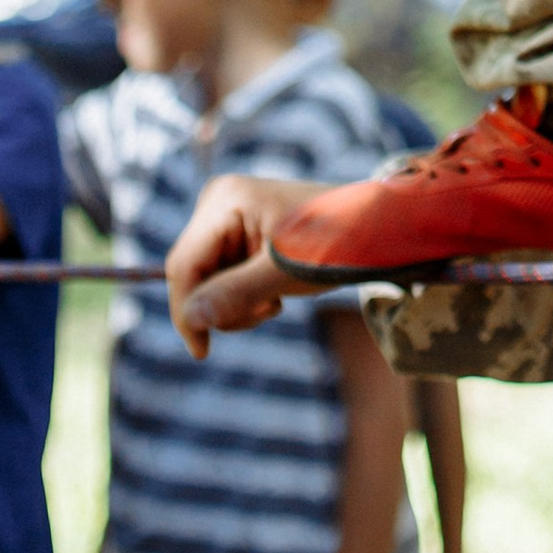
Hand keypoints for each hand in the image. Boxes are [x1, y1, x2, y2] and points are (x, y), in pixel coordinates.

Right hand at [167, 170, 317, 354]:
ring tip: (274, 302)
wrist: (369, 228)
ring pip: (204, 283)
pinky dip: (241, 297)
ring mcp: (225, 217)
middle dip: (222, 306)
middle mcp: (217, 202)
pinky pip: (219, 279)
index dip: (185, 312)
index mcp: (224, 200)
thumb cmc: (332, 244)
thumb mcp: (283, 273)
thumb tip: (191, 318)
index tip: (202, 352)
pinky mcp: (235, 234)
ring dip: (235, 305)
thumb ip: (236, 294)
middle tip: (268, 311)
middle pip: (191, 275)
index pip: (184, 266)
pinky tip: (272, 294)